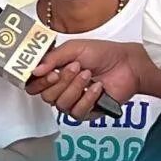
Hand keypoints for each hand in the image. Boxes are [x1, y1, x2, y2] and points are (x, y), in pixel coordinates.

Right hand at [24, 40, 147, 119]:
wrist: (127, 64)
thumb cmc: (102, 53)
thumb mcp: (73, 48)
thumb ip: (52, 58)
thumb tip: (34, 70)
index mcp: (52, 73)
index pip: (33, 85)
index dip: (38, 81)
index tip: (50, 72)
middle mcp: (60, 88)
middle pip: (46, 96)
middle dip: (62, 81)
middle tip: (75, 67)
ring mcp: (72, 101)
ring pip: (60, 104)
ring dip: (75, 87)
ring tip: (88, 75)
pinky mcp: (86, 112)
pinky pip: (77, 112)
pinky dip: (88, 99)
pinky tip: (97, 88)